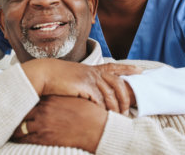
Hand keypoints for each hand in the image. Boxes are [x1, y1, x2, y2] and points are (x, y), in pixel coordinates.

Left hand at [12, 95, 107, 153]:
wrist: (96, 127)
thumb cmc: (88, 112)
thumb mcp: (73, 98)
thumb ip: (61, 96)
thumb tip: (55, 96)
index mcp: (50, 98)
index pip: (30, 97)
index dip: (23, 100)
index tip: (16, 101)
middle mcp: (44, 109)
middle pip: (22, 110)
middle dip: (15, 113)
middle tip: (6, 114)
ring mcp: (42, 124)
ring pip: (20, 126)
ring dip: (14, 128)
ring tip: (8, 128)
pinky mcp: (44, 137)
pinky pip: (25, 138)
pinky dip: (19, 138)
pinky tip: (15, 138)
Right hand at [22, 59, 140, 113]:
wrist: (44, 73)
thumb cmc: (57, 77)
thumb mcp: (74, 75)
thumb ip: (85, 81)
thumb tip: (92, 91)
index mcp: (92, 68)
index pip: (114, 66)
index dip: (128, 69)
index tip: (140, 70)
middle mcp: (93, 72)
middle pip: (118, 83)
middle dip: (126, 97)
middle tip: (128, 110)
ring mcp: (90, 78)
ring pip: (111, 94)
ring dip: (116, 108)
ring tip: (118, 117)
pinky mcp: (85, 86)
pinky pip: (100, 100)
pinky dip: (103, 109)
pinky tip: (104, 115)